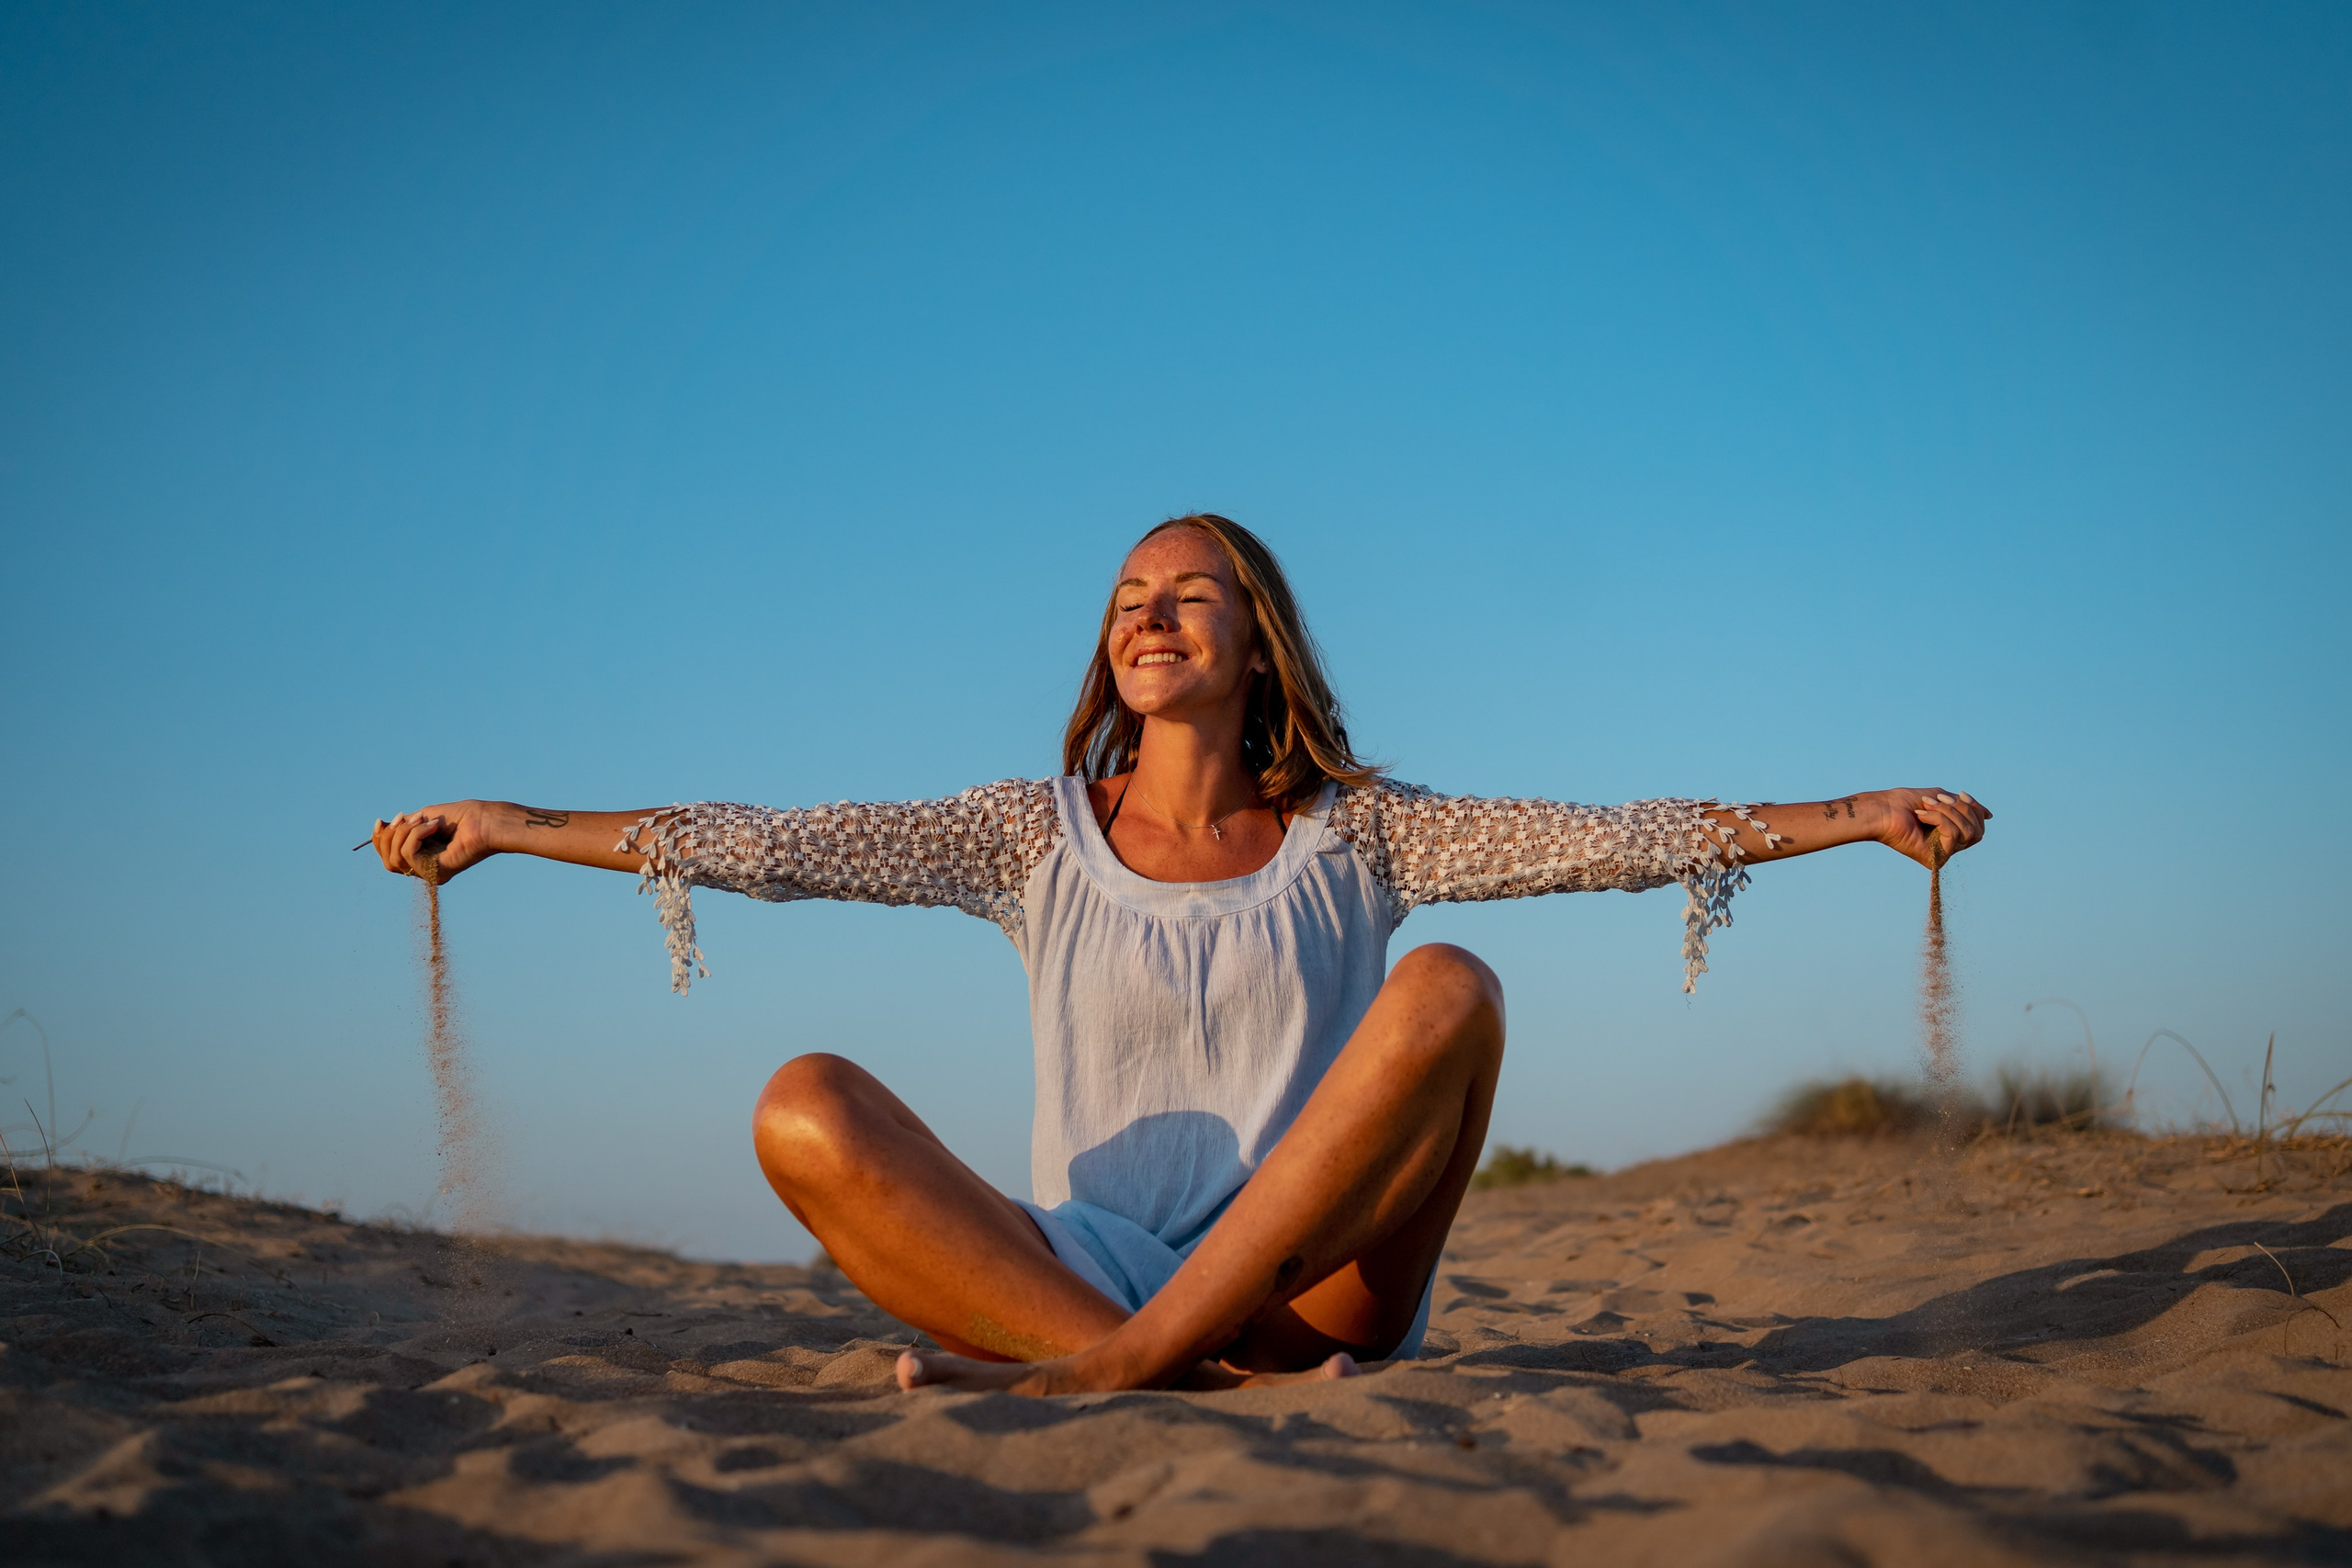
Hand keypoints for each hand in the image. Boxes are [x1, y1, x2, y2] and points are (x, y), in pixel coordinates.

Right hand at [366, 800, 514, 881]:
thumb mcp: (423, 818)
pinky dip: (416, 835)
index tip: (383, 821)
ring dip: (405, 832)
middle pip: (388, 861)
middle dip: (390, 836)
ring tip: (427, 820)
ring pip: (395, 858)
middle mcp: (424, 869)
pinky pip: (409, 854)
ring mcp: (430, 874)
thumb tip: (380, 826)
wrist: (485, 821)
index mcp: (420, 857)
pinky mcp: (436, 873)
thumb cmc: (461, 817)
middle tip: (407, 818)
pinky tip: (434, 826)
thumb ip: (402, 826)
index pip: (388, 856)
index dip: (380, 839)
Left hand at [1869, 788, 1990, 869]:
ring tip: (1927, 806)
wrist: (1882, 810)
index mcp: (1951, 832)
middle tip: (1937, 800)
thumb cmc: (1904, 803)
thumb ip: (1963, 806)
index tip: (1959, 794)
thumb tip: (1989, 815)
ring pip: (1968, 832)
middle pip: (1978, 830)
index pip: (1979, 824)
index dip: (1975, 808)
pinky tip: (1920, 816)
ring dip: (1948, 812)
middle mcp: (1949, 846)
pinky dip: (1939, 819)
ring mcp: (1943, 854)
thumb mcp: (1941, 798)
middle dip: (1961, 809)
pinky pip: (1954, 835)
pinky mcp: (1936, 859)